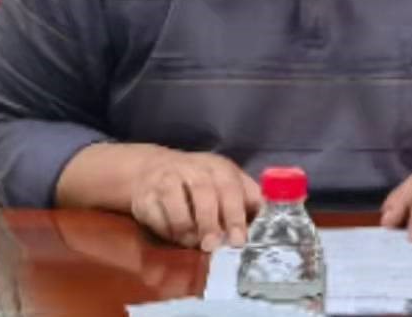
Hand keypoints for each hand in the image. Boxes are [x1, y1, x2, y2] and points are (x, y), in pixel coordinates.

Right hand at [130, 150, 261, 250]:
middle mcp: (192, 169)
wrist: (153, 168)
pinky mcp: (145, 196)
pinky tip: (174, 234)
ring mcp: (166, 180)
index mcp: (218, 167)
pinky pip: (156, 217)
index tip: (238, 240)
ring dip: (187, 230)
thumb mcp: (225, 180)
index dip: (235, 214)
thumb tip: (266, 215)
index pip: (230, 187)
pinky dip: (166, 230)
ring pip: (177, 206)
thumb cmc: (199, 181)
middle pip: (204, 194)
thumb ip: (246, 196)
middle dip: (210, 223)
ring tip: (193, 242)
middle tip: (213, 246)